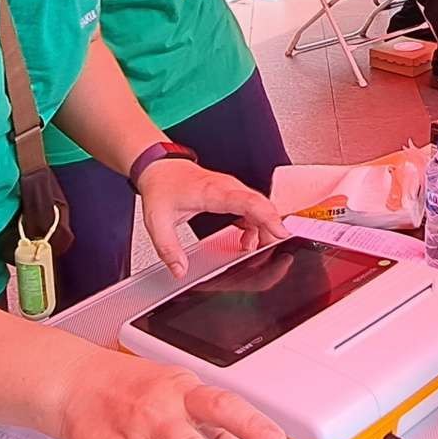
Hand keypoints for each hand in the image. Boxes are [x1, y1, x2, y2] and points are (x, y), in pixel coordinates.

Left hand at [133, 158, 285, 276]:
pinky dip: (256, 226)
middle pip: (261, 206)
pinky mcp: (232, 195)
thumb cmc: (162, 187)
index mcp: (212, 192)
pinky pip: (253, 210)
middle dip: (273, 229)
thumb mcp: (156, 221)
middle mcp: (228, 188)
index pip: (247, 201)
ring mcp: (232, 190)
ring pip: (260, 208)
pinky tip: (247, 242)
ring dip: (265, 229)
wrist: (160, 168)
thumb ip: (168, 248)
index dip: (267, 216)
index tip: (280, 232)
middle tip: (277, 252)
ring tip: (258, 252)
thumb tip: (179, 270)